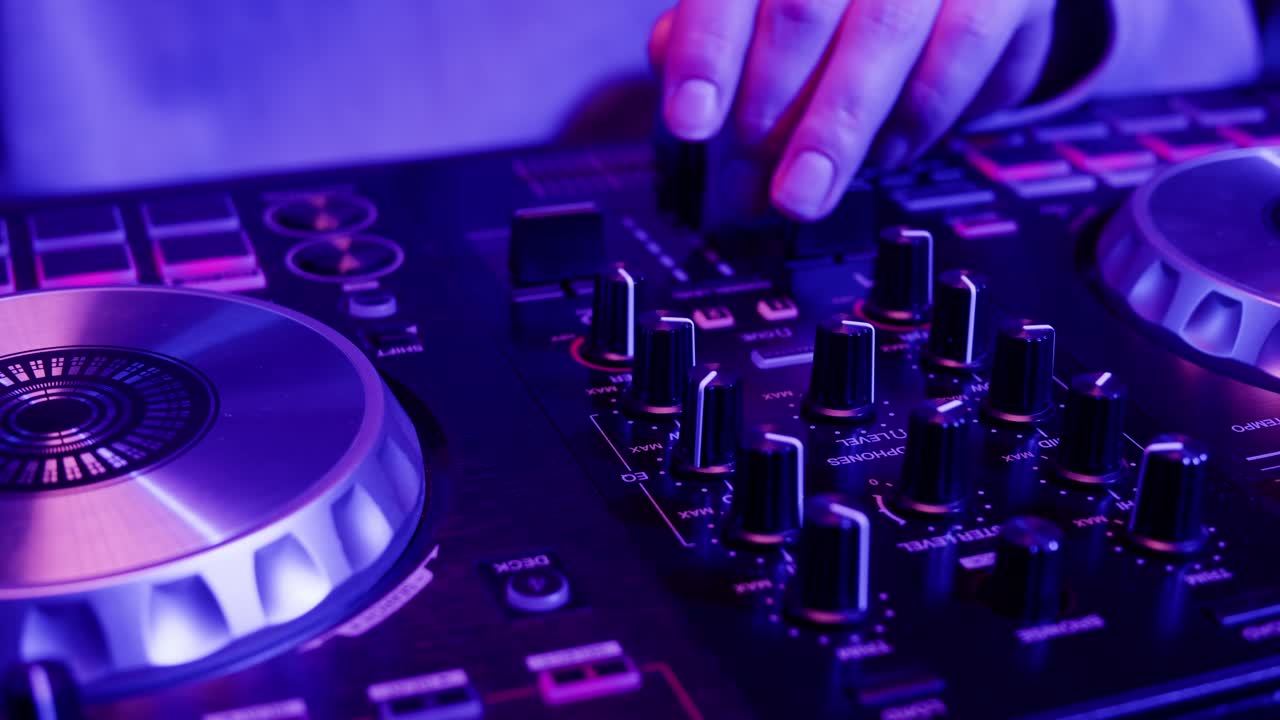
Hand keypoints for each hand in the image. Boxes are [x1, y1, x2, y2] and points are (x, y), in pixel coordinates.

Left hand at [650, 0, 1056, 219]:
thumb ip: (718, 23)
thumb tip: (670, 61)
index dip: (706, 54)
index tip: (691, 123)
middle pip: (802, 10)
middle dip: (766, 112)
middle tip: (745, 185)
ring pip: (882, 35)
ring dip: (836, 131)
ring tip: (802, 193)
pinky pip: (959, 53)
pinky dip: (915, 118)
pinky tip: (882, 154)